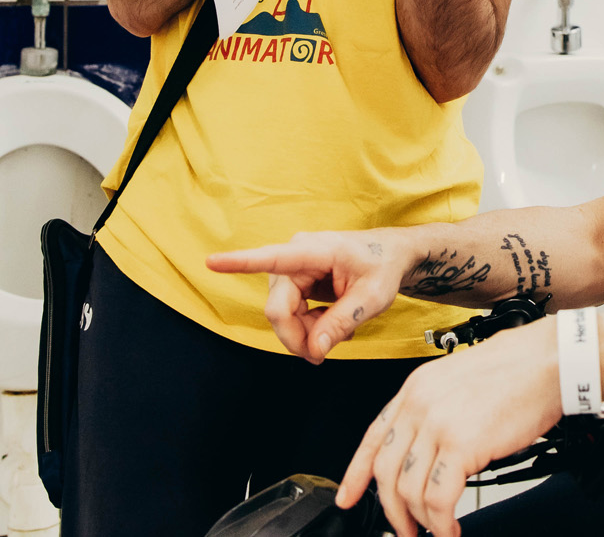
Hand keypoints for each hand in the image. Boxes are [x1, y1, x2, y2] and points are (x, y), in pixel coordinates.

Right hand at [207, 229, 412, 363]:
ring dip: (305, 333)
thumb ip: (341, 322)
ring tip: (338, 332)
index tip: (211, 262)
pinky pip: (289, 315)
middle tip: (324, 353)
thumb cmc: (383, 267)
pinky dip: (308, 327)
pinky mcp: (294, 282)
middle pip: (278, 309)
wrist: (392, 256)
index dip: (239, 263)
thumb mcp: (372, 298)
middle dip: (298, 336)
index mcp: (314, 250)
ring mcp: (291, 270)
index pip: (272, 258)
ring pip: (282, 316)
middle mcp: (295, 257)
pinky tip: (330, 325)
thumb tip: (313, 350)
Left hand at [340, 320, 561, 536]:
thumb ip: (436, 413)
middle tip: (405, 530)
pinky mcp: (460, 445)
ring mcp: (437, 424)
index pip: (372, 437)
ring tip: (436, 532)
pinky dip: (442, 524)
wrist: (548, 361)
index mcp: (416, 388)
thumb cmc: (517, 370)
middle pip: (385, 471)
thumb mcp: (459, 381)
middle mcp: (419, 405)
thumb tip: (430, 455)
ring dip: (420, 521)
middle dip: (392, 510)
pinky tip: (451, 530)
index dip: (356, 474)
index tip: (348, 497)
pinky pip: (438, 499)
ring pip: (409, 490)